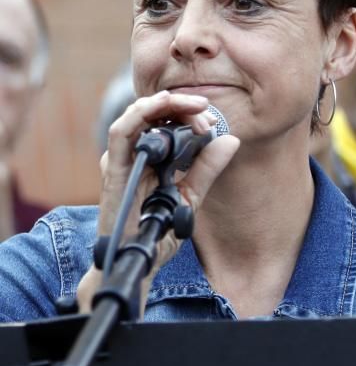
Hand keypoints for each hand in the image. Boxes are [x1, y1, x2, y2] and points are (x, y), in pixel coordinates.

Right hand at [77, 91, 239, 313]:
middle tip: (206, 112)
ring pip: (137, 114)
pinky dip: (141, 113)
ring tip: (195, 107)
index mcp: (149, 156)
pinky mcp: (113, 169)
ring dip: (167, 104)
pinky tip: (163, 105)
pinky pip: (121, 132)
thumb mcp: (191, 195)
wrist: (140, 261)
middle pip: (153, 112)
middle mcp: (133, 153)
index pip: (165, 120)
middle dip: (182, 106)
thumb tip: (231, 140)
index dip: (189, 113)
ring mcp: (121, 159)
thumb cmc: (158, 231)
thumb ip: (207, 168)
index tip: (212, 122)